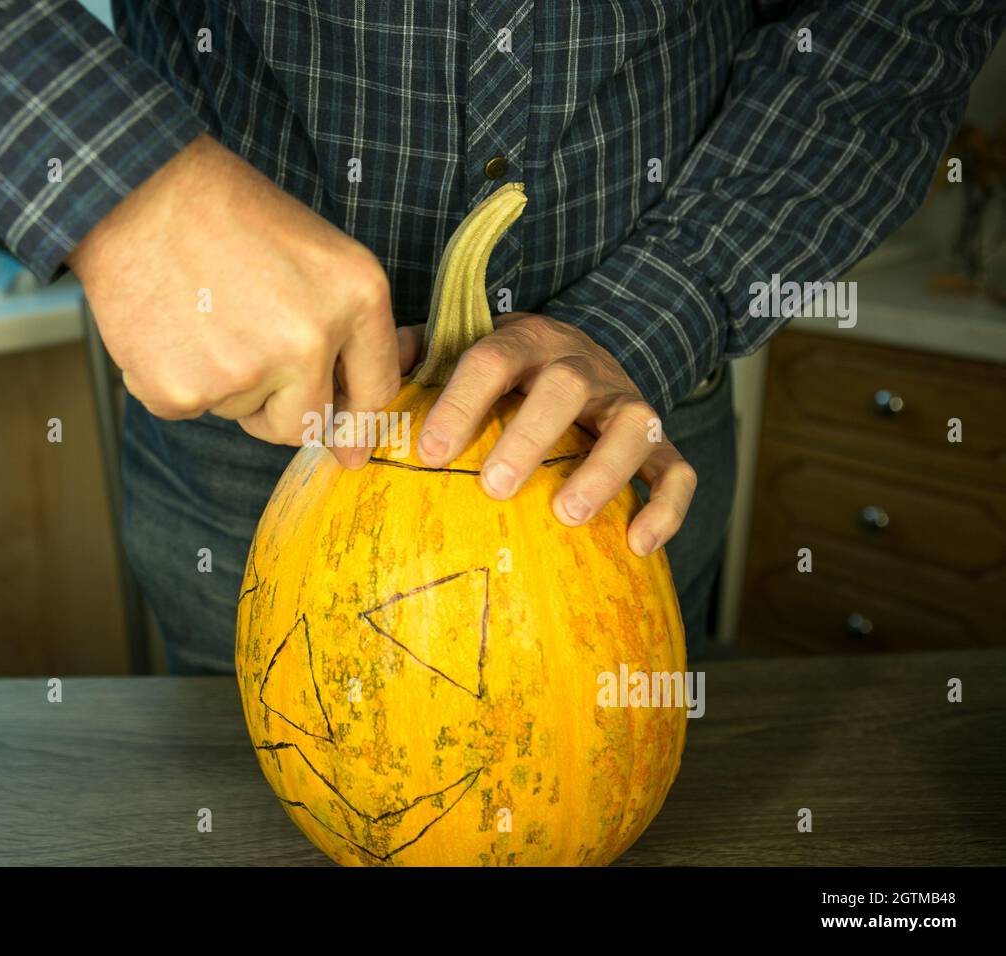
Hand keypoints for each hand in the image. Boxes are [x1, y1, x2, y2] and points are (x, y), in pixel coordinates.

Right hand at [66, 133, 401, 467]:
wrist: (138, 192)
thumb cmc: (228, 214)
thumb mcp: (316, 255)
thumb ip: (346, 335)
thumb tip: (357, 441)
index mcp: (358, 297)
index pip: (377, 391)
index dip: (357, 418)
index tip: (345, 438)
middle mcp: (309, 341)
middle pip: (304, 424)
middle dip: (279, 409)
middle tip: (248, 357)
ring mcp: (245, 372)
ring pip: (242, 413)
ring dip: (224, 382)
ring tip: (203, 316)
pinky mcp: (182, 392)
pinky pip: (188, 407)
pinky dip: (175, 378)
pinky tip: (168, 326)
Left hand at [416, 313, 697, 556]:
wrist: (583, 357)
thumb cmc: (505, 372)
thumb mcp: (461, 349)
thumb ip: (415, 358)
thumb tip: (364, 383)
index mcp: (526, 342)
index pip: (492, 357)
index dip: (462, 401)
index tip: (428, 450)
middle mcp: (581, 366)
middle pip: (566, 387)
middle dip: (531, 436)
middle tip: (495, 488)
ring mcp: (624, 402)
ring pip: (633, 424)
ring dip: (602, 470)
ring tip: (566, 516)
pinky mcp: (658, 442)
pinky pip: (676, 470)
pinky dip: (665, 508)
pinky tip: (637, 545)